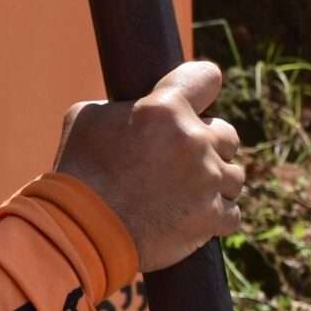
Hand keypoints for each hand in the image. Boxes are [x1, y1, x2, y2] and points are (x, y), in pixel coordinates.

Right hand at [51, 60, 245, 273]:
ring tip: (183, 194)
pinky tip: (189, 218)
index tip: (198, 100)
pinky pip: (231, 213)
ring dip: (213, 182)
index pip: (205, 77)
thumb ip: (119, 108)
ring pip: (233, 175)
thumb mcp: (86, 121)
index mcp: (162, 109)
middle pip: (226, 133)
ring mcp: (207, 180)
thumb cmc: (77, 175)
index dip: (201, 88)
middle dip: (206, 145)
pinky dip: (213, 216)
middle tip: (178, 161)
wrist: (80, 233)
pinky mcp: (212, 217)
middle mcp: (192, 140)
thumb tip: (132, 108)